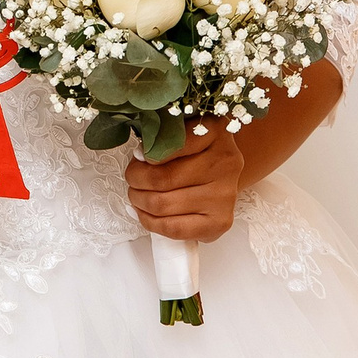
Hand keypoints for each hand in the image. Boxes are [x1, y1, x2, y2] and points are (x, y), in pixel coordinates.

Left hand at [124, 121, 245, 242]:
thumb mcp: (182, 128)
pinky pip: (174, 229)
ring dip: (139, 200)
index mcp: (214, 132)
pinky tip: (143, 212)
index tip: (138, 155)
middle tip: (132, 177)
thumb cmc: (196, 149)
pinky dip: (150, 221)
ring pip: (163, 204)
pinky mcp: (220, 222)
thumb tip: (140, 156)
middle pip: (162, 178)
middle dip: (136, 179)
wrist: (222, 172)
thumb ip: (162, 134)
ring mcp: (225, 196)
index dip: (147, 153)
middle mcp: (225, 163)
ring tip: (136, 193)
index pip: (172, 144)